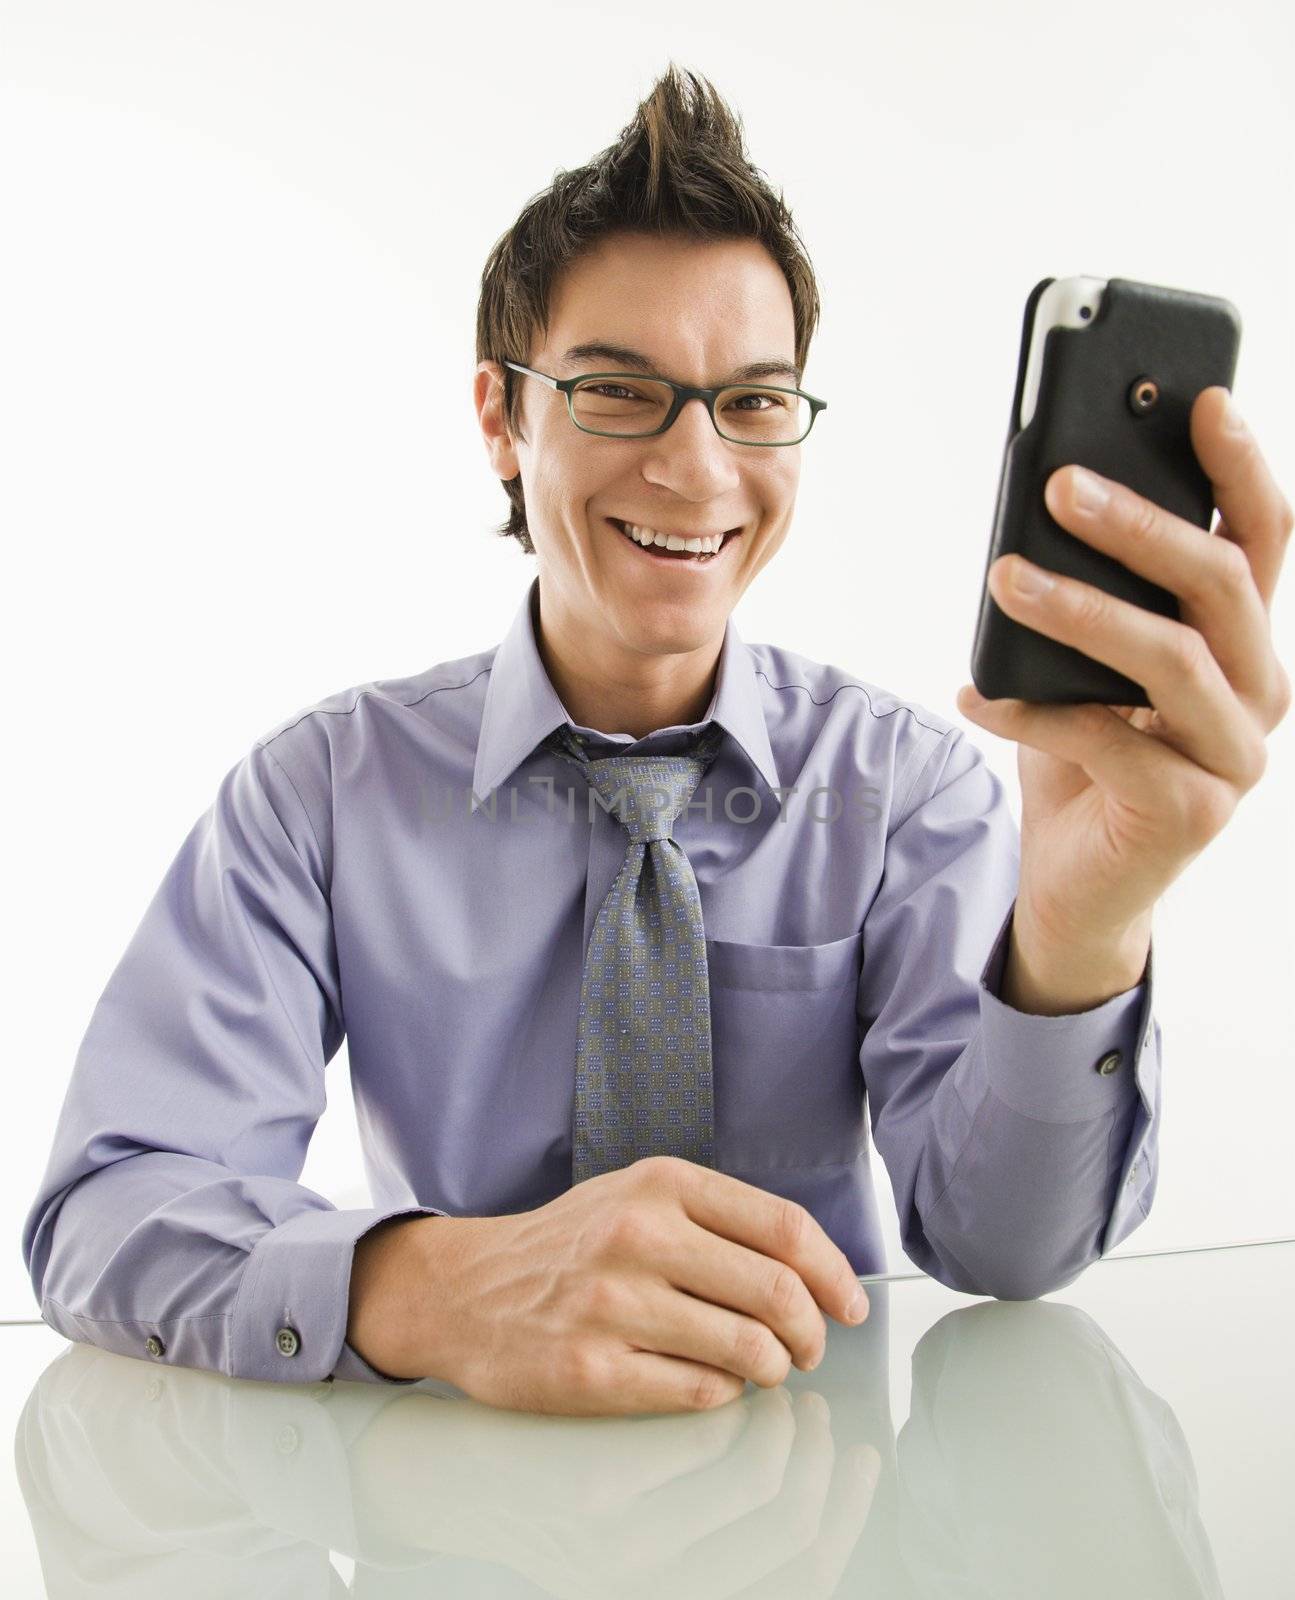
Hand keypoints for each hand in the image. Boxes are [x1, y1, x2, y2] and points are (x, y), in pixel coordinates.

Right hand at [350, 1156, 868, 1414]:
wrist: (466, 1290)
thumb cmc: (569, 1245)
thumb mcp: (637, 1197)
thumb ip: (718, 1219)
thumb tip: (815, 1268)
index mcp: (661, 1185)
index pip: (785, 1228)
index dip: (835, 1273)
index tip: (852, 1303)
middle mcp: (638, 1236)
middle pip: (778, 1292)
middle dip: (813, 1332)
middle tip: (812, 1347)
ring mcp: (614, 1305)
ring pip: (748, 1349)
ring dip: (775, 1368)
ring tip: (767, 1368)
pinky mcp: (593, 1371)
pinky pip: (700, 1393)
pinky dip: (724, 1395)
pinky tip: (711, 1382)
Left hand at [956, 386, 1291, 954]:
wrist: (1076, 887)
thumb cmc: (1083, 761)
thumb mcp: (1087, 667)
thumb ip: (1093, 598)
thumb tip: (1044, 504)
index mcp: (1242, 644)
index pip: (1262, 539)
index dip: (1242, 466)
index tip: (1204, 401)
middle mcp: (1257, 692)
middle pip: (1222, 583)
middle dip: (1139, 525)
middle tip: (1058, 486)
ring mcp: (1234, 756)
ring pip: (1170, 656)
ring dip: (1079, 609)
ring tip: (1004, 577)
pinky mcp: (1191, 811)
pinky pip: (1105, 740)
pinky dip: (1030, 712)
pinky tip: (975, 695)